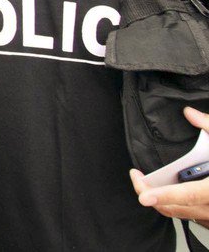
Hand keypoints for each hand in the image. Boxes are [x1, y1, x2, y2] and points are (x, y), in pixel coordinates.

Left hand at [131, 107, 208, 222]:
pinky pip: (193, 217)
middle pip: (176, 208)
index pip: (188, 194)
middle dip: (151, 195)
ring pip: (182, 215)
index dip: (164, 195)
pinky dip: (178, 207)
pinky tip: (171, 194)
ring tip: (148, 185)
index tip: (144, 196)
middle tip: (137, 179)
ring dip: (163, 203)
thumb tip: (189, 113)